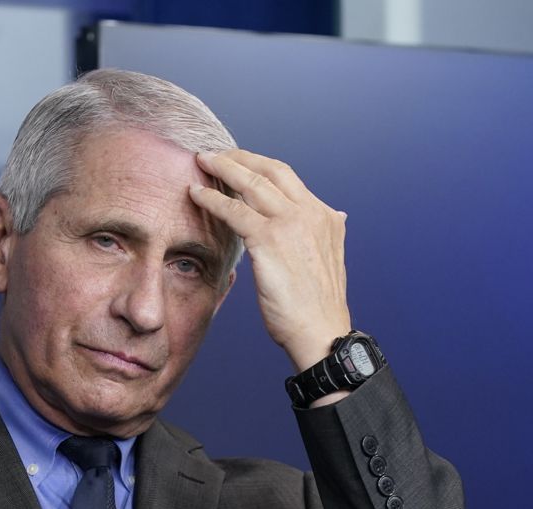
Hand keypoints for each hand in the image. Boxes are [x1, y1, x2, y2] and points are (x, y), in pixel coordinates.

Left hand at [190, 149, 351, 373]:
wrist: (320, 331)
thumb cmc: (318, 306)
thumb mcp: (330, 258)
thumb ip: (326, 233)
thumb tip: (336, 215)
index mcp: (326, 217)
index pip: (288, 179)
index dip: (259, 166)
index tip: (240, 162)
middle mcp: (311, 213)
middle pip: (270, 170)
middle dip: (240, 157)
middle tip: (216, 154)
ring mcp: (291, 223)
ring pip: (250, 183)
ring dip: (222, 168)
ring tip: (202, 162)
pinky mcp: (270, 239)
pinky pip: (233, 210)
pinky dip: (211, 198)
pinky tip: (195, 193)